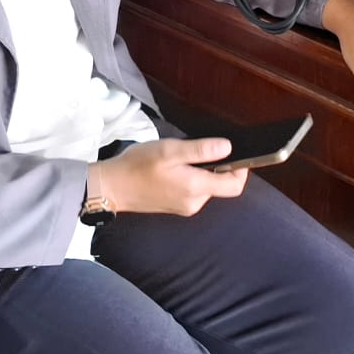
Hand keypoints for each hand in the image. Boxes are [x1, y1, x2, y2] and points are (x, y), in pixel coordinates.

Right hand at [94, 138, 248, 215]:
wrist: (112, 187)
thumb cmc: (138, 166)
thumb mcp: (170, 151)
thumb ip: (200, 150)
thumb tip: (228, 147)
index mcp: (196, 188)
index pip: (235, 185)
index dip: (241, 168)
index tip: (233, 151)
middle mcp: (195, 202)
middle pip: (222, 184)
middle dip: (218, 165)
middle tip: (197, 149)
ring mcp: (186, 206)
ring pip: (208, 185)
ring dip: (202, 170)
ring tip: (180, 158)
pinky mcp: (177, 205)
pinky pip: (195, 190)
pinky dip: (192, 177)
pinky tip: (174, 168)